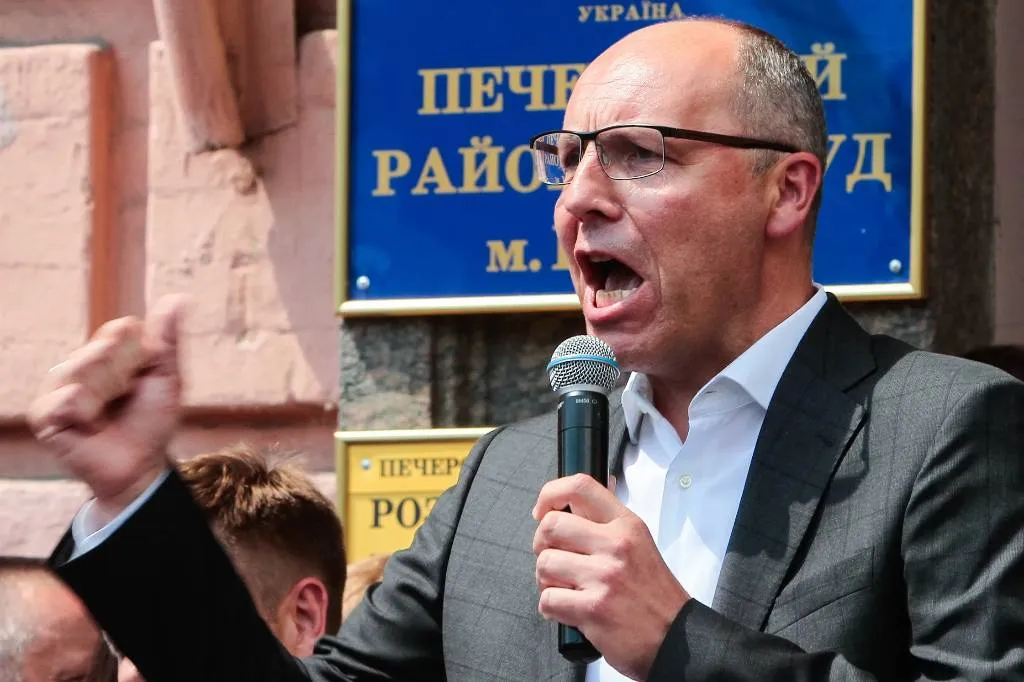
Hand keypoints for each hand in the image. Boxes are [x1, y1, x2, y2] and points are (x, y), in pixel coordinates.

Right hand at [27, 295, 187, 521]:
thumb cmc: (151, 421)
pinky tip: (92, 422)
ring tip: (108, 412)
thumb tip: (177, 297)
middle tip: (126, 399)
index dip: (141, 354)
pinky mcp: (45, 414)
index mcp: (105, 352)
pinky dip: (85, 408)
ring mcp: (58, 388)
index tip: (144, 377)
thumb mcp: (167, 378)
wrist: (140, 465)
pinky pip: (66, 397)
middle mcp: (78, 365)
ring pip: (83, 368)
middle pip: (104, 346)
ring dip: (108, 391)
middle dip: (126, 375)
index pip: (122, 328)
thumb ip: (167, 340)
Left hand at [532, 473, 689, 679]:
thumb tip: (569, 502)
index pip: (579, 487)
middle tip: (553, 559)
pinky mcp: (593, 609)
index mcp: (626, 525)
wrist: (677, 639)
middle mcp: (616, 545)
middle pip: (550, 526)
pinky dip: (551, 608)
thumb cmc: (653, 594)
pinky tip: (569, 610)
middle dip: (542, 545)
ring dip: (546, 580)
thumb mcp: (639, 544)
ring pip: (545, 564)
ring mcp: (604, 577)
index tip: (541, 511)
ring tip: (564, 589)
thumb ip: (605, 524)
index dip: (550, 494)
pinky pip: (547, 599)